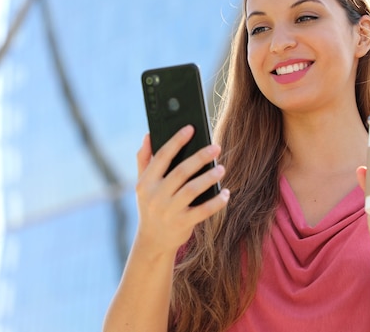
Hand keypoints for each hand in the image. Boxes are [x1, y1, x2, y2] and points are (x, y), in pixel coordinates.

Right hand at [134, 125, 229, 256]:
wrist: (153, 241)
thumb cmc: (151, 206)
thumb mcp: (143, 185)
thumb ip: (144, 160)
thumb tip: (148, 135)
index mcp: (146, 183)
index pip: (161, 157)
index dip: (176, 141)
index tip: (191, 128)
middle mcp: (156, 196)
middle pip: (180, 172)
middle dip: (199, 158)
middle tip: (216, 148)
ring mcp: (169, 211)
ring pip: (192, 190)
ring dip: (208, 178)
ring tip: (221, 168)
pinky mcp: (182, 224)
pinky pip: (203, 211)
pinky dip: (216, 202)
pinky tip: (226, 193)